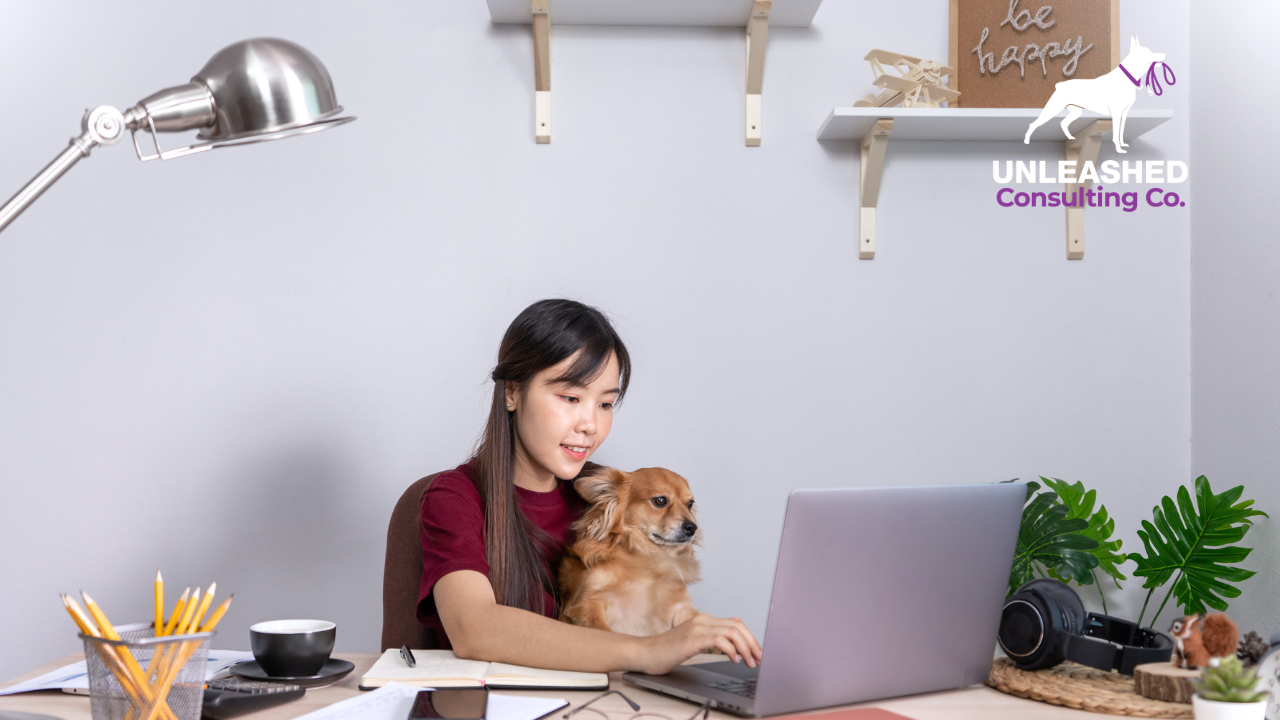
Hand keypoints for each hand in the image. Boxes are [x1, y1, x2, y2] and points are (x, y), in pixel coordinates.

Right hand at [636, 613, 761, 674]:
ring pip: (732, 631)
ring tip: (749, 661)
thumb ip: (711, 636)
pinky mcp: (692, 639)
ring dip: (745, 648)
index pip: (736, 623)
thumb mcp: (694, 641)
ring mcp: (697, 628)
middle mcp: (702, 620)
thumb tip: (733, 634)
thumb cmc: (667, 651)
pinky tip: (733, 660)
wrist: (645, 653)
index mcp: (704, 620)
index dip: (750, 637)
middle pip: (737, 626)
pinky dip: (731, 650)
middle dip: (752, 643)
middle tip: (758, 659)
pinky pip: (719, 640)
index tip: (756, 653)